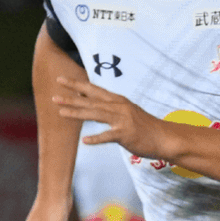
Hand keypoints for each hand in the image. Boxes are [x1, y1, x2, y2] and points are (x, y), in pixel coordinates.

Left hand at [53, 75, 168, 158]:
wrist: (165, 137)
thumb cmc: (145, 126)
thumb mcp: (127, 112)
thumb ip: (109, 107)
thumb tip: (90, 101)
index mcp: (118, 101)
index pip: (94, 90)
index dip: (77, 85)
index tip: (61, 80)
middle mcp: (119, 107)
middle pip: (91, 101)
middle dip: (71, 98)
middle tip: (54, 97)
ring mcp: (122, 120)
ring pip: (96, 114)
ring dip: (77, 113)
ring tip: (61, 112)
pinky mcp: (126, 134)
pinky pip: (108, 136)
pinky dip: (96, 138)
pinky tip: (85, 140)